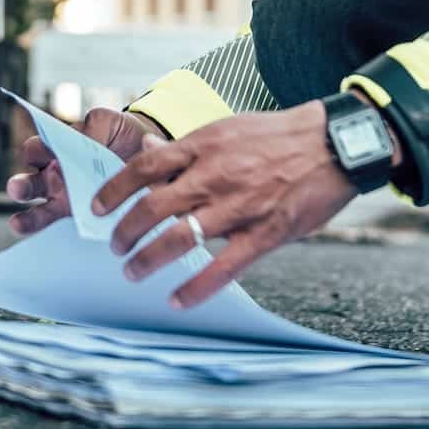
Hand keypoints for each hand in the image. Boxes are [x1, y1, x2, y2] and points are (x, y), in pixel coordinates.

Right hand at [6, 107, 164, 235]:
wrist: (145, 152)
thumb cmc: (118, 133)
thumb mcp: (108, 121)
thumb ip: (93, 125)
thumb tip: (82, 138)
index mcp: (57, 148)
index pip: (35, 149)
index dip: (34, 152)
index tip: (35, 155)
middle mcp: (55, 174)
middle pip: (30, 182)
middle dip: (21, 186)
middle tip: (17, 189)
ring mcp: (64, 198)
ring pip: (39, 210)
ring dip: (28, 217)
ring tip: (18, 223)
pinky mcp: (78, 216)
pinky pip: (62, 226)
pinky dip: (53, 231)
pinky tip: (51, 234)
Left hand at [93, 102, 357, 307]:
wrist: (332, 143)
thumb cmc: (277, 136)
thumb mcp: (227, 129)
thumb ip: (188, 146)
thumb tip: (149, 150)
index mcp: (205, 144)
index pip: (145, 166)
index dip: (115, 189)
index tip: (97, 207)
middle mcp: (216, 174)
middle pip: (154, 206)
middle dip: (126, 231)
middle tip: (114, 247)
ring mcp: (240, 205)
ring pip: (181, 237)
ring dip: (149, 259)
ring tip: (133, 271)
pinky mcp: (265, 232)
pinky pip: (224, 266)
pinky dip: (195, 287)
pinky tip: (177, 299)